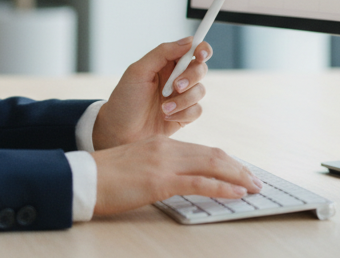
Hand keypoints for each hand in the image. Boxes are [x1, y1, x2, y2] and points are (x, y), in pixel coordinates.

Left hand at [91, 37, 211, 149]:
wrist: (119, 132)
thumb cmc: (125, 99)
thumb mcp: (138, 71)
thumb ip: (162, 53)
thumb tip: (188, 41)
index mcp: (165, 63)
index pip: (191, 49)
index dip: (201, 49)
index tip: (200, 54)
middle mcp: (176, 77)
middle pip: (200, 69)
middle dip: (191, 77)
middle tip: (175, 86)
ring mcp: (181, 97)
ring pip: (200, 90)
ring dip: (183, 99)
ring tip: (163, 108)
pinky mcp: (184, 115)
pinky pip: (197, 110)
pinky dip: (183, 113)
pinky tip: (166, 117)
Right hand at [91, 136, 261, 215]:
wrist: (83, 179)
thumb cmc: (104, 178)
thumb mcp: (136, 167)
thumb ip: (157, 169)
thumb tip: (175, 182)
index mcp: (160, 145)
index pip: (202, 150)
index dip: (226, 161)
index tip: (240, 171)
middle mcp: (166, 149)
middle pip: (212, 154)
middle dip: (238, 168)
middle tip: (256, 180)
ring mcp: (164, 164)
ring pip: (211, 164)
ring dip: (238, 176)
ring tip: (254, 187)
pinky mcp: (160, 181)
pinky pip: (200, 183)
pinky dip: (223, 187)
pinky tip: (237, 193)